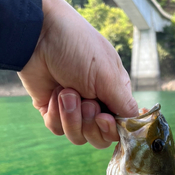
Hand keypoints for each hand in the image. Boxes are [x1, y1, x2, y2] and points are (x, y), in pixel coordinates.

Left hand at [18, 0, 137, 148]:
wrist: (39, 36)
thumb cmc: (78, 48)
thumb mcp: (108, 76)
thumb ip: (124, 104)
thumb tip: (135, 121)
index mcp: (114, 95)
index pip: (118, 129)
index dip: (110, 129)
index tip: (103, 118)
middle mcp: (96, 104)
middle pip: (98, 139)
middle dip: (89, 122)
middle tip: (85, 101)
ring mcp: (73, 110)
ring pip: (77, 136)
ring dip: (71, 116)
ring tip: (65, 92)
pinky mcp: (52, 111)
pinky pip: (57, 129)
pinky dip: (54, 114)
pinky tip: (53, 93)